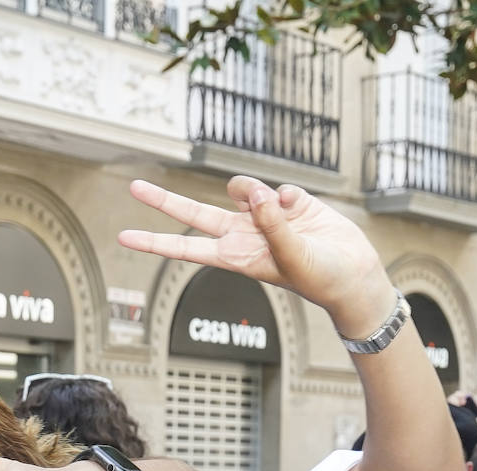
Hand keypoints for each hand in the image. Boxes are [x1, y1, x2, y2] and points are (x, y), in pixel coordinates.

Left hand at [118, 176, 394, 339]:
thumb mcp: (293, 256)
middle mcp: (242, 235)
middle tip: (134, 188)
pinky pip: (277, 187)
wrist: (352, 273)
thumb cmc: (320, 277)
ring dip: (255, 191)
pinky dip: (288, 196)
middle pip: (194, 214)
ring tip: (281, 211)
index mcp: (234, 256)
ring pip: (242, 189)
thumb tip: (259, 195)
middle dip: (165, 200)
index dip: (154, 242)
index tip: (124, 238)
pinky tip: (301, 210)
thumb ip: (274, 225)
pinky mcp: (286, 203)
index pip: (184, 248)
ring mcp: (262, 218)